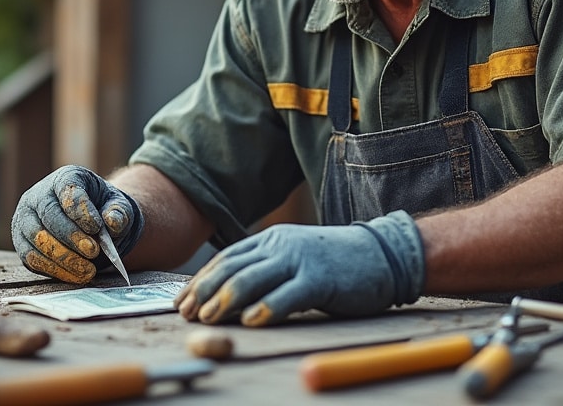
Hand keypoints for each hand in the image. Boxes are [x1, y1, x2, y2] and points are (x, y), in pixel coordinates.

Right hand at [11, 166, 143, 283]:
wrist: (89, 224)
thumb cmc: (102, 210)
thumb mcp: (118, 206)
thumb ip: (119, 212)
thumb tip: (112, 223)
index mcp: (65, 178)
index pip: (68, 190)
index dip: (81, 210)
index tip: (97, 228)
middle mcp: (38, 195)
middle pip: (49, 215)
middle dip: (72, 236)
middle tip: (94, 251)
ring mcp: (25, 220)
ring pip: (38, 239)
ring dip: (64, 257)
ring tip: (88, 270)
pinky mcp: (22, 244)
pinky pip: (33, 259)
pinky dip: (55, 270)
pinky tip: (76, 275)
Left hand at [175, 210, 424, 326]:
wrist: (382, 254)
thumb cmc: (335, 263)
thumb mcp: (294, 259)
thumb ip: (266, 270)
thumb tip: (228, 298)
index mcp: (272, 240)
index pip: (226, 258)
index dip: (200, 279)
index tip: (180, 301)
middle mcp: (281, 245)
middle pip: (232, 267)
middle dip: (204, 291)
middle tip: (186, 313)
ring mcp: (300, 260)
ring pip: (252, 278)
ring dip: (226, 300)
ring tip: (209, 318)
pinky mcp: (320, 279)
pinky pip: (288, 294)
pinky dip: (267, 308)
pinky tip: (252, 321)